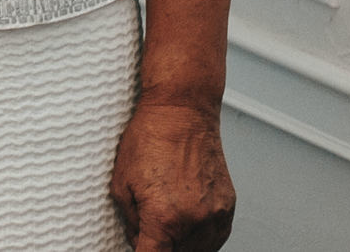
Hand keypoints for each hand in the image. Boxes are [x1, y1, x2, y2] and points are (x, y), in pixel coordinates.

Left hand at [108, 100, 233, 250]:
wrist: (181, 111)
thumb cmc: (149, 140)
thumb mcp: (121, 183)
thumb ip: (131, 222)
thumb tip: (138, 242)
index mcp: (164, 218)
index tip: (139, 251)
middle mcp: (195, 221)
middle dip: (161, 247)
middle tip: (148, 231)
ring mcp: (216, 215)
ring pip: (199, 251)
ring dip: (182, 245)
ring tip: (166, 223)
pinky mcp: (228, 207)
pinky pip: (215, 237)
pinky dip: (200, 237)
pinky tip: (185, 223)